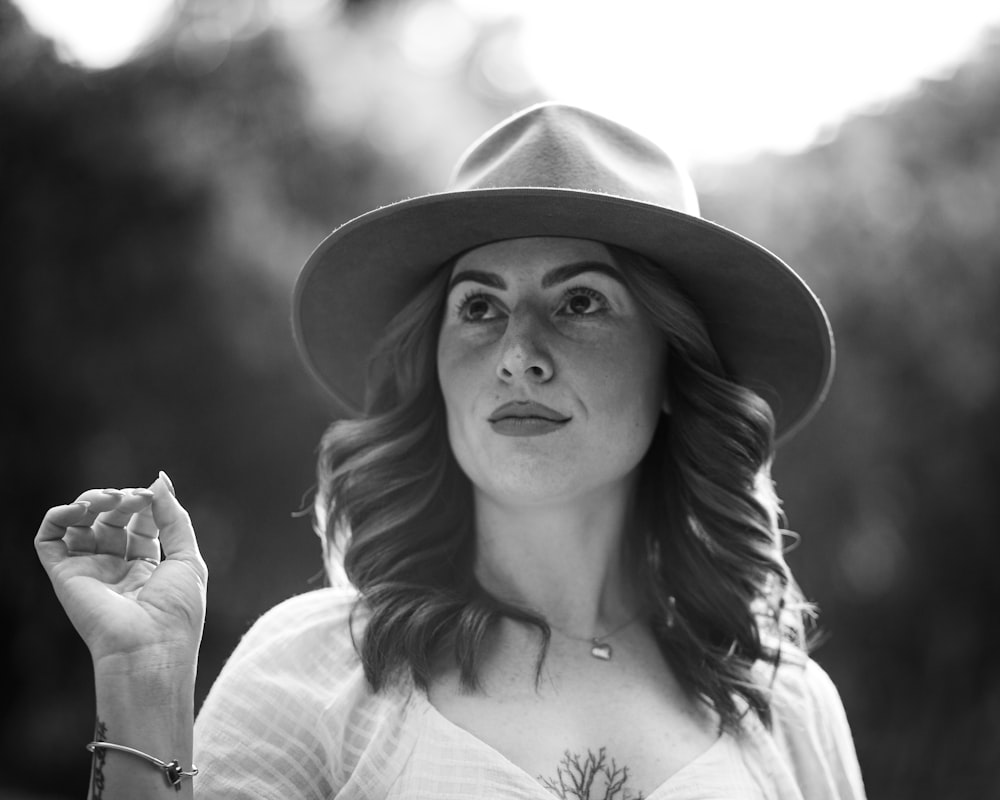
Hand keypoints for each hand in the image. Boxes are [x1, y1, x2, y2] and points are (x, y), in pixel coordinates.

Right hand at [35, 472, 207, 671]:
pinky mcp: (64, 576)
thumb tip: (160, 480)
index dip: (147, 502)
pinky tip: (82, 509)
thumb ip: (174, 517)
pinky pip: (49, 538)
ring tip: (112, 498)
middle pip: (111, 518)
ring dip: (93, 500)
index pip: (141, 522)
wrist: (149, 648)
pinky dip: (60, 515)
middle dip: (123, 499)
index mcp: (147, 568)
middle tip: (136, 497)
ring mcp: (89, 571)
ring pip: (80, 522)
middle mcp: (115, 569)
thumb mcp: (187, 557)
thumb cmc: (176, 611)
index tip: (154, 493)